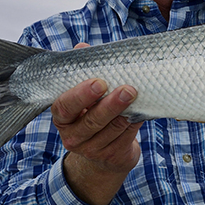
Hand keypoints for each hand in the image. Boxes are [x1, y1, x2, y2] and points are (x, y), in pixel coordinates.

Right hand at [50, 44, 143, 204]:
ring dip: (127, 112)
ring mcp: (92, 150)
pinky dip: (135, 122)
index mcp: (63, 118)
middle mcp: (73, 137)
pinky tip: (141, 111)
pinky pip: (126, 137)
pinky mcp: (113, 157)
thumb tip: (82, 47)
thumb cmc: (93, 115)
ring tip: (137, 96)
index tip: (99, 82)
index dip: (81, 95)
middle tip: (128, 89)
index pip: (64, 107)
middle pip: (93, 120)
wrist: (104, 154)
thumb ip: (83, 71)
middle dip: (111, 104)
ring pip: (113, 129)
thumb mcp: (84, 96)